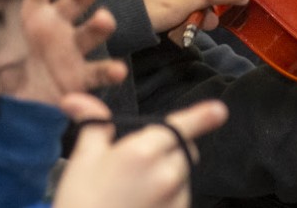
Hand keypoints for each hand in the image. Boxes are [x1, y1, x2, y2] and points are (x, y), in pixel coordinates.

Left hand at [6, 0, 124, 104]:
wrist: (9, 104)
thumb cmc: (1, 65)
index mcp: (35, 14)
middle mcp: (58, 27)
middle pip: (75, 2)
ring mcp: (73, 51)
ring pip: (90, 33)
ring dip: (99, 24)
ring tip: (104, 20)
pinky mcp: (81, 78)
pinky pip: (98, 73)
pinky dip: (110, 72)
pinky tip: (118, 69)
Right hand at [55, 92, 227, 207]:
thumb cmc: (80, 200)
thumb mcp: (83, 158)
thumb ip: (94, 124)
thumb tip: (76, 99)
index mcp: (144, 151)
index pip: (180, 127)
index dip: (202, 117)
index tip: (220, 110)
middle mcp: (166, 173)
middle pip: (184, 150)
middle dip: (171, 148)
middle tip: (142, 161)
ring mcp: (174, 199)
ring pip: (182, 176)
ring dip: (169, 174)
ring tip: (135, 189)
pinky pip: (179, 198)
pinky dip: (168, 196)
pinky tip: (142, 203)